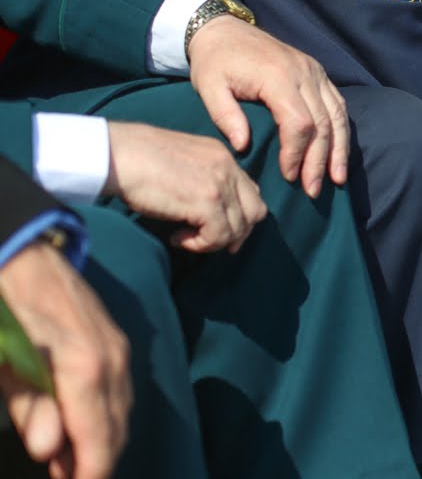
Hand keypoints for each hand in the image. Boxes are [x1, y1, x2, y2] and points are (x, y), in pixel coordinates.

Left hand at [0, 242, 130, 478]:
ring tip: (73, 464)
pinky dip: (107, 416)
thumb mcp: (5, 358)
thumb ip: (30, 404)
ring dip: (102, 441)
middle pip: (117, 428)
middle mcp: (113, 359)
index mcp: (85, 367)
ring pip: (122, 410)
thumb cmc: (6, 307)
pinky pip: (120, 390)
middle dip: (98, 461)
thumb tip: (50, 450)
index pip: (98, 437)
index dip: (91, 472)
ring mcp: (119, 348)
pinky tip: (83, 427)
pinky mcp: (116, 340)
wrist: (21, 251)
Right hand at [105, 121, 267, 253]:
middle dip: (237, 233)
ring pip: (238, 227)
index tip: (218, 231)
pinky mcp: (208, 201)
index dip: (239, 216)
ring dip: (213, 240)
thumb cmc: (135, 159)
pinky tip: (177, 238)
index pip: (250, 192)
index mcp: (222, 155)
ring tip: (184, 237)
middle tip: (209, 242)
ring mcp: (221, 183)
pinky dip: (200, 244)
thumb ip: (201, 179)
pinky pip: (218, 236)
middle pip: (255, 211)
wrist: (116, 153)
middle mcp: (228, 167)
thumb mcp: (181, 163)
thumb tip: (206, 211)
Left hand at [188, 16, 347, 198]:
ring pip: (337, 114)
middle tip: (314, 190)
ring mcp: (315, 70)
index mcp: (277, 76)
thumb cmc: (214, 61)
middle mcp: (304, 72)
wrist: (224, 28)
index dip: (296, 153)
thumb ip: (225, 116)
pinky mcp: (318, 72)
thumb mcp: (208, 87)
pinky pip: (337, 103)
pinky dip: (341, 130)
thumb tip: (243, 147)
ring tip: (337, 179)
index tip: (287, 177)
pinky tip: (338, 152)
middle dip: (320, 160)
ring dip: (339, 149)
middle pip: (323, 122)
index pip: (299, 122)